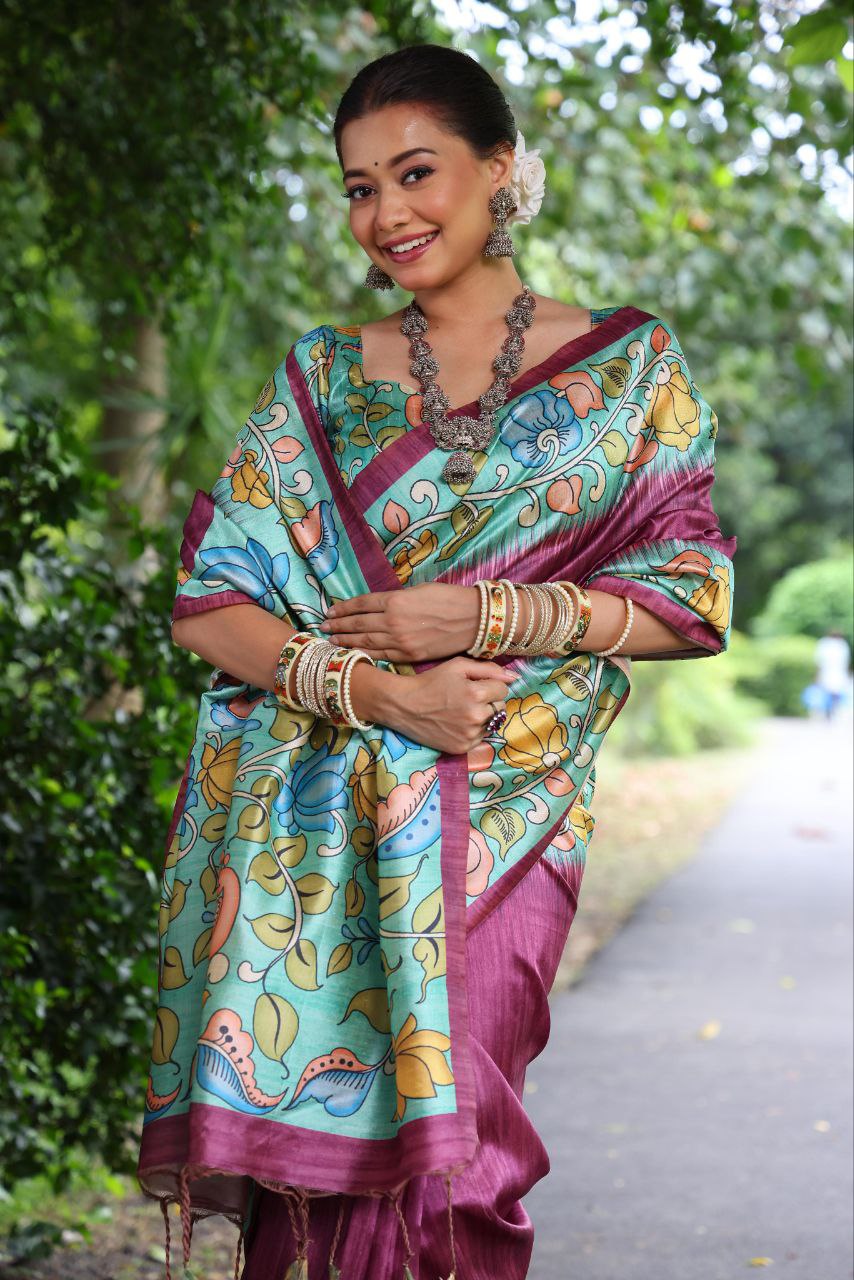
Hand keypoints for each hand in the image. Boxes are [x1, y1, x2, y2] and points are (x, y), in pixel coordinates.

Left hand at [319, 582, 480, 662]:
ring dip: (346, 640)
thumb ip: (397, 599)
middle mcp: (393, 621)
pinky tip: (353, 653)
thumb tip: (382, 606)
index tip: (331, 611)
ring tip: (332, 640)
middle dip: (339, 626)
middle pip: (358, 624)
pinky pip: (380, 654)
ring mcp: (400, 641)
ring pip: (365, 641)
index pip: (361, 604)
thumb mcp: (419, 590)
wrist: (473, 620)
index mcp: (395, 600)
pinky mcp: (408, 655)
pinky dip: (364, 653)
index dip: (344, 608)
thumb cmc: (449, 599)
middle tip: (324, 627)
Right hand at [384, 655, 516, 754]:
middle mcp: (476, 717)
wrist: (404, 705)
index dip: (489, 685)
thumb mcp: (458, 666)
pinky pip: (481, 738)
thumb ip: (489, 669)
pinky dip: (474, 730)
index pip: (503, 690)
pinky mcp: (462, 748)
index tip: (474, 685)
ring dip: (483, 717)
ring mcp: (469, 735)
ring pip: (492, 723)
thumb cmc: (431, 682)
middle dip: (489, 701)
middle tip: (468, 698)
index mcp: (476, 694)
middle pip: (500, 708)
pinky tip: (457, 723)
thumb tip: (514, 677)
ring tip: (462, 710)